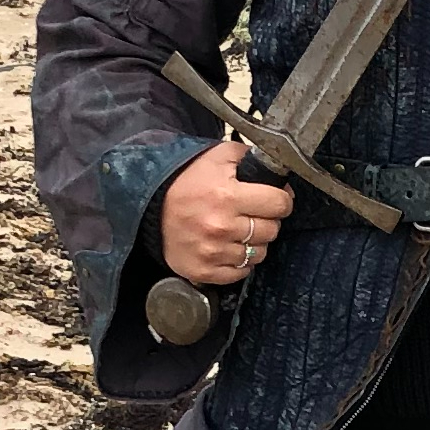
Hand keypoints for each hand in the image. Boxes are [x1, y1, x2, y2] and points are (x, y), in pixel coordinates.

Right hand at [160, 142, 294, 286]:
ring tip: (241, 231)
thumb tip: (277, 164)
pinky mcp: (202, 270)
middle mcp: (221, 226)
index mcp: (227, 196)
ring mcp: (212, 252)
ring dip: (255, 243)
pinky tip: (230, 248)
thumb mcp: (217, 157)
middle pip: (271, 230)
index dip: (281, 200)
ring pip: (259, 254)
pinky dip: (240, 263)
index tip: (275, 199)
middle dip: (268, 220)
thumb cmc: (185, 180)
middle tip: (254, 214)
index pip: (279, 203)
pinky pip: (240, 273)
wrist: (148, 205)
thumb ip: (249, 156)